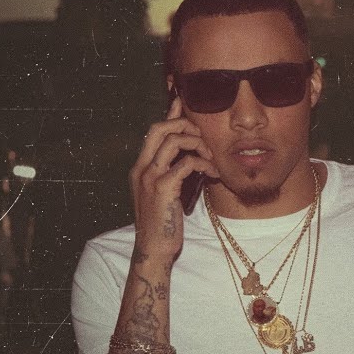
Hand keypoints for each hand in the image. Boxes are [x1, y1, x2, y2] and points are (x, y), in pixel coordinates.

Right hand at [129, 96, 220, 259]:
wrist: (154, 250)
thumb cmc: (163, 224)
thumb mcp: (164, 194)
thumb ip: (171, 174)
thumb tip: (188, 158)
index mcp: (140, 168)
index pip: (153, 131)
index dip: (170, 115)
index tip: (184, 104)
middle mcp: (141, 168)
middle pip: (158, 128)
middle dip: (183, 124)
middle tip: (203, 136)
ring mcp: (149, 178)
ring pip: (172, 141)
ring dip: (197, 143)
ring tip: (210, 156)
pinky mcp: (162, 189)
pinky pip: (186, 163)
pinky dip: (203, 164)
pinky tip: (213, 174)